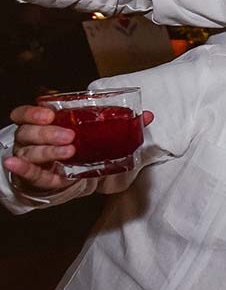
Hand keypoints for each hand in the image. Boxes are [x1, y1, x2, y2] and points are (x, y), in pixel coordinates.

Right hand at [3, 103, 154, 194]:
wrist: (73, 175)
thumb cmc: (81, 147)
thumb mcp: (97, 135)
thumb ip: (120, 124)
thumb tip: (147, 116)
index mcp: (44, 123)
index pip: (25, 113)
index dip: (33, 112)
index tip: (50, 113)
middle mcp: (31, 138)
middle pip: (29, 131)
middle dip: (47, 132)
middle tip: (69, 136)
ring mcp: (30, 157)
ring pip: (29, 151)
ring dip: (47, 151)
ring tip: (68, 151)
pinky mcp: (34, 177)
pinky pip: (27, 173)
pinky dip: (22, 169)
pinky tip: (15, 164)